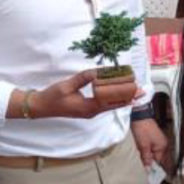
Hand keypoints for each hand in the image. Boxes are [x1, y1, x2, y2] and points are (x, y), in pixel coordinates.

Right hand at [29, 71, 143, 118]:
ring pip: (110, 106)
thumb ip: (83, 78)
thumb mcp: (67, 85)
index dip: (123, 94)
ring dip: (122, 99)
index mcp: (88, 107)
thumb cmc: (52, 96)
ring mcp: (89, 112)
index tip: (134, 88)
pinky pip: (104, 105)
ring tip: (135, 93)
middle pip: (114, 105)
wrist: (41, 106)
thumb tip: (97, 72)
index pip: (110, 101)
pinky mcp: (87, 109)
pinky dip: (114, 99)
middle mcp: (91, 112)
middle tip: (142, 91)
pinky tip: (119, 95)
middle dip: (128, 98)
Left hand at [131, 118, 167, 166]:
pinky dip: (147, 150)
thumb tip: (148, 169)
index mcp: (162, 147)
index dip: (152, 166)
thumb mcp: (143, 146)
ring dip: (148, 155)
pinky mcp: (155, 137)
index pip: (159, 162)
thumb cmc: (142, 129)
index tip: (146, 170)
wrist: (139, 117)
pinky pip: (153, 148)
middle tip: (142, 161)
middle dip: (150, 160)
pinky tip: (142, 148)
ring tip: (141, 152)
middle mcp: (163, 144)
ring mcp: (160, 140)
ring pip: (154, 153)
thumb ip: (146, 158)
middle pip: (157, 158)